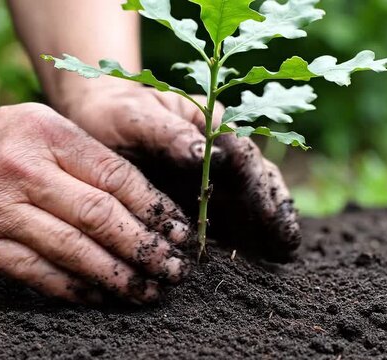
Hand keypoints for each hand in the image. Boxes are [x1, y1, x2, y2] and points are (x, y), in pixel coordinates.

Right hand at [0, 103, 191, 303]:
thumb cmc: (3, 141)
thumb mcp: (47, 127)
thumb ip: (91, 158)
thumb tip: (150, 206)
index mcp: (50, 135)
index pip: (115, 176)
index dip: (154, 208)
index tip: (180, 231)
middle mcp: (24, 171)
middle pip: (99, 216)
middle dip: (145, 247)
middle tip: (175, 269)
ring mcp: (0, 211)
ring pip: (73, 251)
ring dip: (118, 275)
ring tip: (149, 289)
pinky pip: (39, 275)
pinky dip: (77, 289)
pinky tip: (104, 295)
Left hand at [66, 86, 300, 262]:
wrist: (98, 120)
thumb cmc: (115, 113)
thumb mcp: (135, 117)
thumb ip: (167, 133)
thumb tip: (200, 153)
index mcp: (209, 124)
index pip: (242, 156)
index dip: (257, 186)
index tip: (269, 214)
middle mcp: (220, 150)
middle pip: (257, 180)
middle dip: (275, 211)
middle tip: (288, 244)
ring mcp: (214, 175)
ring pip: (252, 200)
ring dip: (269, 225)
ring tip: (285, 254)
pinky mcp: (203, 196)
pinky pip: (230, 216)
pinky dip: (247, 234)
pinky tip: (261, 255)